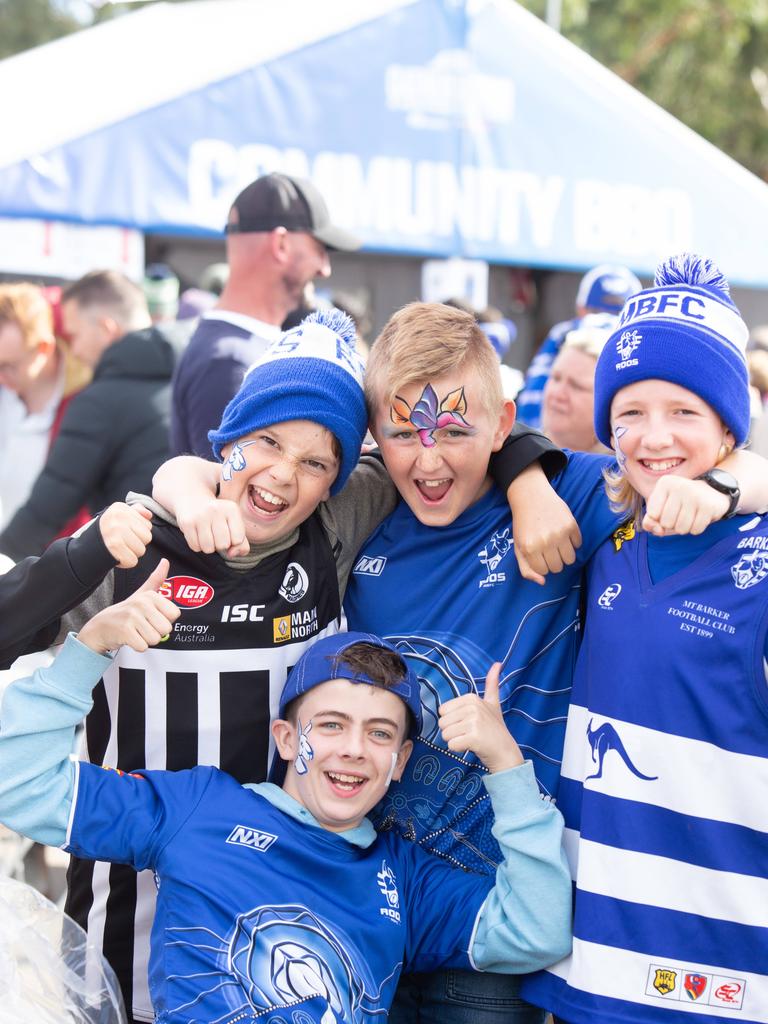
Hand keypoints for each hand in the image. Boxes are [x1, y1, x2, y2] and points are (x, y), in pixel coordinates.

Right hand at [78, 559, 179, 653]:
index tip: (153, 617)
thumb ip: (156, 579)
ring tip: (136, 631)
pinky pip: (143, 646)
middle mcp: (142, 603)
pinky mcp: (125, 631)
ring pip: (155, 639)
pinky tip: (129, 638)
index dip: (165, 620)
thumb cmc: (125, 612)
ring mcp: (132, 617)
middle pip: (166, 628)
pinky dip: (137, 646)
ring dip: (146, 640)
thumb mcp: (141, 594)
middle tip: (143, 626)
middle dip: (156, 632)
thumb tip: (165, 561)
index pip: (175, 614)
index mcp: (150, 595)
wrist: (100, 626)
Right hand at [99, 502, 152, 567]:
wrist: (88, 547)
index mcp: (121, 508)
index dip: (139, 532)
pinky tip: (117, 556)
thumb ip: (136, 512)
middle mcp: (118, 517)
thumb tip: (149, 515)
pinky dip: (126, 562)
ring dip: (132, 553)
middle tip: (124, 542)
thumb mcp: (120, 516)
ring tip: (120, 548)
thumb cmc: (110, 531)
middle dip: (138, 543)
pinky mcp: (114, 546)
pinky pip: (133, 561)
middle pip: (147, 538)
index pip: (148, 525)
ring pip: (141, 550)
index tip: (125, 532)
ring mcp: (115, 531)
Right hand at [175, 496, 248, 557]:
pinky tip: (197, 534)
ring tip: (207, 535)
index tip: (228, 533)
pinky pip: (195, 547)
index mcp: (232, 509)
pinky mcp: (187, 522)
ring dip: (208, 547)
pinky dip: (197, 546)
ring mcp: (200, 516)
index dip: (233, 542)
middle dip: (220, 544)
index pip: (238, 539)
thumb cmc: (219, 519)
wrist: (193, 500)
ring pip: (208, 548)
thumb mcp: (234, 526)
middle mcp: (216, 510)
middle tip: (216, 534)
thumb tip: (231, 554)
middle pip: (223, 545)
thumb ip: (242, 544)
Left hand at [438, 663, 523, 773]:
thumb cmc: (495, 729)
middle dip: (452, 732)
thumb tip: (498, 663)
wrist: (506, 752)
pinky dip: (459, 749)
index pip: (442, 711)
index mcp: (472, 698)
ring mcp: (474, 722)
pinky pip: (451, 745)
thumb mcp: (493, 703)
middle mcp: (473, 707)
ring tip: (471, 739)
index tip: (469, 723)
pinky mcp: (474, 737)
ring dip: (455, 741)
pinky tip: (472, 747)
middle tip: (470, 733)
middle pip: (442, 723)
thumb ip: (492, 684)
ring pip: (445, 735)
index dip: (453, 721)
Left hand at [508, 466, 581, 584]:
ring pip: (570, 560)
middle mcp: (545, 542)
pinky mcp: (571, 525)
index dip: (542, 564)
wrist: (531, 497)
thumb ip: (526, 569)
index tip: (539, 554)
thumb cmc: (523, 524)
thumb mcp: (518, 546)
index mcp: (530, 549)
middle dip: (554, 561)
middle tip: (548, 549)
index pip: (544, 571)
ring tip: (557, 544)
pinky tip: (564, 533)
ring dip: (565, 555)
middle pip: (558, 567)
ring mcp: (559, 534)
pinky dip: (573, 542)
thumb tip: (542, 582)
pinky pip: (578, 545)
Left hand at [643, 476, 727, 535]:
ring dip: (685, 528)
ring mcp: (695, 495)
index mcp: (665, 483)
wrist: (713, 491)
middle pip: (666, 523)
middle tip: (682, 513)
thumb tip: (657, 531)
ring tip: (690, 515)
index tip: (668, 508)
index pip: (652, 514)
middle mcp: (680, 486)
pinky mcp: (709, 506)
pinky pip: (695, 530)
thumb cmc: (680, 502)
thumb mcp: (661, 507)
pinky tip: (700, 517)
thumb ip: (650, 521)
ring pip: (681, 529)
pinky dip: (696, 529)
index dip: (659, 518)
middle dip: (673, 524)